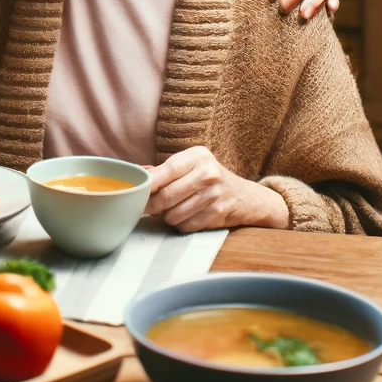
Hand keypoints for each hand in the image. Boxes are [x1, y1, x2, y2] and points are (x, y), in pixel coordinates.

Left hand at [145, 146, 288, 231]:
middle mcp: (208, 173)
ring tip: (171, 210)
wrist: (245, 196)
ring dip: (167, 217)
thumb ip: (163, 170)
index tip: (136, 192)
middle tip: (146, 208)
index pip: (167, 170)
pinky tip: (186, 216)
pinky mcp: (218, 213)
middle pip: (167, 196)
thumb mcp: (190, 165)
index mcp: (198, 156)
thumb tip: (136, 174)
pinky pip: (187, 225)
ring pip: (175, 214)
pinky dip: (181, 224)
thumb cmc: (209, 178)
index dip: (149, 184)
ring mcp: (215, 194)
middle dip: (152, 206)